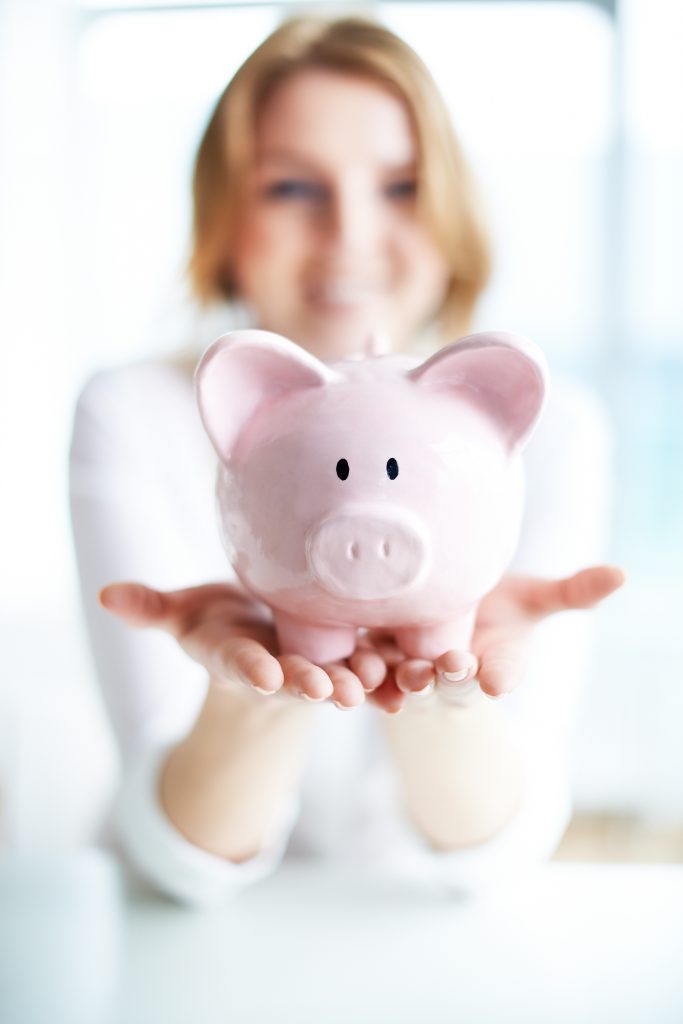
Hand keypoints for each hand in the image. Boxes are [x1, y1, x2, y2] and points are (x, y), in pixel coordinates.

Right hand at [98, 581, 386, 708]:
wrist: (262, 634)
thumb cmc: (220, 620)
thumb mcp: (185, 614)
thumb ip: (152, 608)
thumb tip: (105, 595)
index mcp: (238, 654)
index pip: (241, 662)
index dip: (250, 669)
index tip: (261, 675)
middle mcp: (278, 665)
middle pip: (294, 675)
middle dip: (310, 683)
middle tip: (330, 692)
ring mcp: (315, 664)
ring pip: (338, 674)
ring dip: (355, 682)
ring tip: (373, 685)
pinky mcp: (348, 656)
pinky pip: (371, 664)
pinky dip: (387, 672)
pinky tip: (407, 674)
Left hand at [357, 565, 626, 711]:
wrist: (439, 608)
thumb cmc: (497, 608)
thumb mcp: (534, 601)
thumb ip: (571, 593)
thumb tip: (622, 574)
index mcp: (493, 662)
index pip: (502, 670)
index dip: (501, 674)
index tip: (498, 679)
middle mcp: (452, 672)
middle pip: (450, 678)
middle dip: (449, 675)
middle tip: (449, 667)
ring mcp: (411, 668)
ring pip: (405, 679)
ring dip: (401, 679)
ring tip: (400, 672)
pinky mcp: (375, 657)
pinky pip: (365, 671)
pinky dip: (361, 674)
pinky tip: (353, 670)